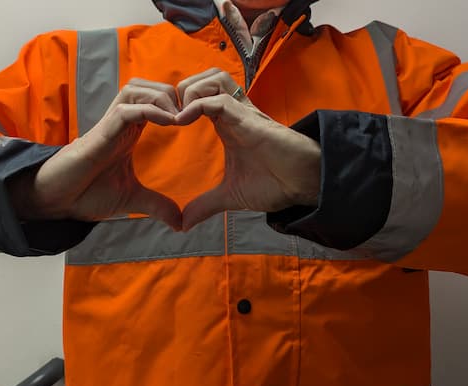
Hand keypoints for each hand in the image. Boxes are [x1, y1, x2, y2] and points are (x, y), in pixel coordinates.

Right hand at [12, 78, 182, 229]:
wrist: (59, 199)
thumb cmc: (88, 193)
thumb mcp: (132, 199)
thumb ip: (157, 205)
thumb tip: (180, 223)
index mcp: (129, 130)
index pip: (155, 100)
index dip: (176, 103)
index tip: (197, 120)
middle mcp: (120, 121)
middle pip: (148, 85)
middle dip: (172, 94)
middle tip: (190, 114)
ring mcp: (109, 123)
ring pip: (137, 88)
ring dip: (161, 97)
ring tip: (179, 117)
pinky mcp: (102, 131)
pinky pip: (128, 109)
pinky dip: (150, 110)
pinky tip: (169, 123)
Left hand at [174, 68, 320, 230]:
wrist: (304, 183)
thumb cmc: (276, 183)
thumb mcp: (231, 196)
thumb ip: (206, 205)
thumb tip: (184, 224)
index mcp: (227, 124)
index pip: (198, 98)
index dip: (178, 105)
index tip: (162, 126)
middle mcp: (233, 112)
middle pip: (202, 79)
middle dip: (179, 91)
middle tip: (166, 116)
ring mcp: (241, 112)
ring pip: (210, 79)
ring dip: (188, 92)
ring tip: (175, 116)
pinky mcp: (248, 116)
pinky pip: (217, 99)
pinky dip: (196, 105)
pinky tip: (181, 121)